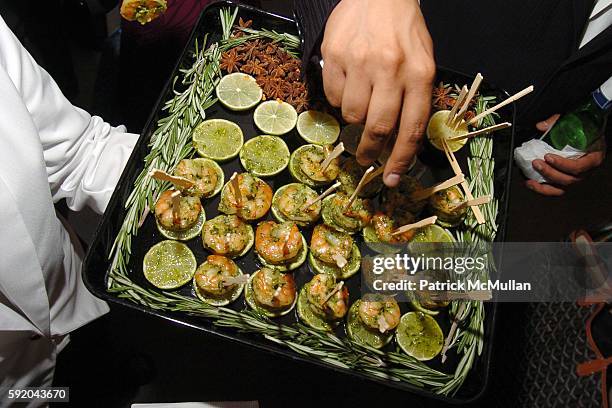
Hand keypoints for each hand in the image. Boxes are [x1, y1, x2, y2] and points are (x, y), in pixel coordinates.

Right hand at [321, 0, 434, 186]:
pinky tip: (348, 81)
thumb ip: (413, 101)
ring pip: (351, 113)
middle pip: (377, 127)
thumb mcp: (423, 63)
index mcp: (419, 73)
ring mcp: (360, 61)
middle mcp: (390, 68)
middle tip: (366, 157)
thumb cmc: (404, 32)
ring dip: (354, 116)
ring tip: (361, 98)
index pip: (411, 128)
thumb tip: (398, 143)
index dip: (401, 159)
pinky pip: (332, 95)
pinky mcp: (335, 54)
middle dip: (370, 150)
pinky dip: (339, 97)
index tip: (392, 179)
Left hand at [527, 114, 605, 195]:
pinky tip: (531, 183)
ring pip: (561, 188)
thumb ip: (557, 123)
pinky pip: (555, 191)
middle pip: (568, 179)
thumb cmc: (585, 132)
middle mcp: (586, 172)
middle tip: (536, 162)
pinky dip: (542, 189)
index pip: (578, 167)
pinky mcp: (567, 183)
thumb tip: (541, 126)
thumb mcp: (576, 124)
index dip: (562, 164)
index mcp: (593, 159)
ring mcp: (576, 179)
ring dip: (543, 184)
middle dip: (549, 172)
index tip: (548, 156)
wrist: (590, 138)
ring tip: (530, 177)